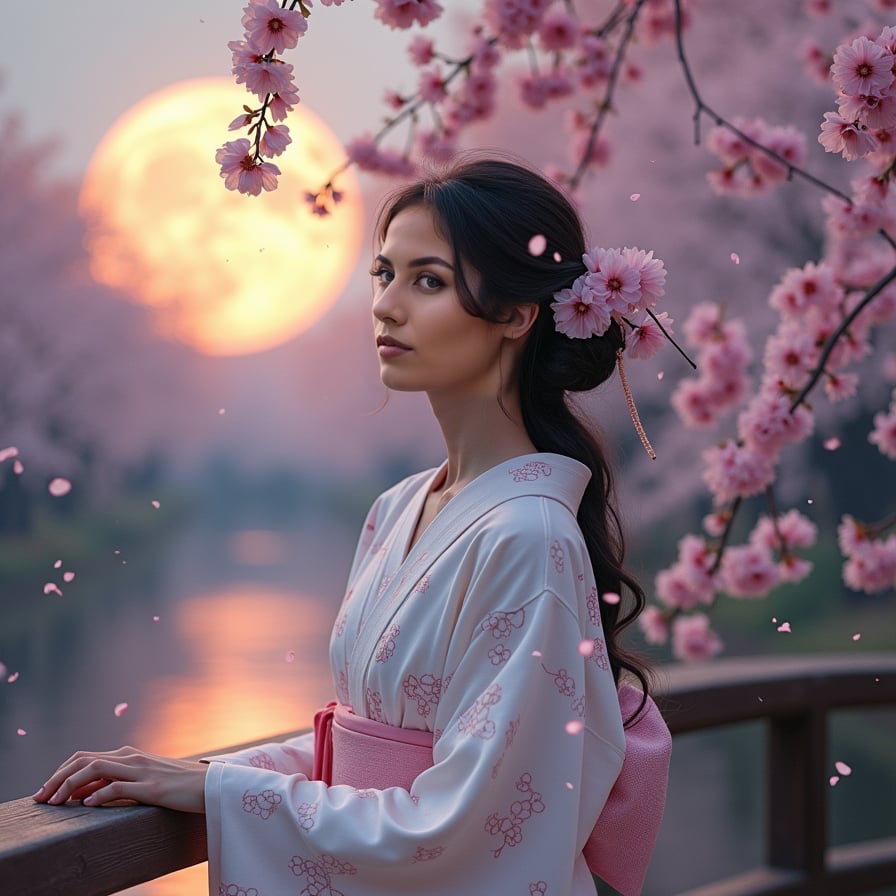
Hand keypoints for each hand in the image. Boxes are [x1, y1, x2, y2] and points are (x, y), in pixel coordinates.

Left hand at [32, 746, 207, 813]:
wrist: (211, 785)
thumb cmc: (177, 786)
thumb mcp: (144, 780)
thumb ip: (118, 781)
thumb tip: (85, 794)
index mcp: (129, 755)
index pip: (84, 757)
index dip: (60, 772)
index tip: (46, 791)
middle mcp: (132, 758)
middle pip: (84, 760)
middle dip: (56, 778)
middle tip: (40, 799)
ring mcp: (142, 771)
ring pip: (96, 769)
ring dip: (69, 785)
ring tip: (55, 803)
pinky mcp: (153, 787)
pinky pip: (119, 786)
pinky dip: (99, 795)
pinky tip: (87, 805)